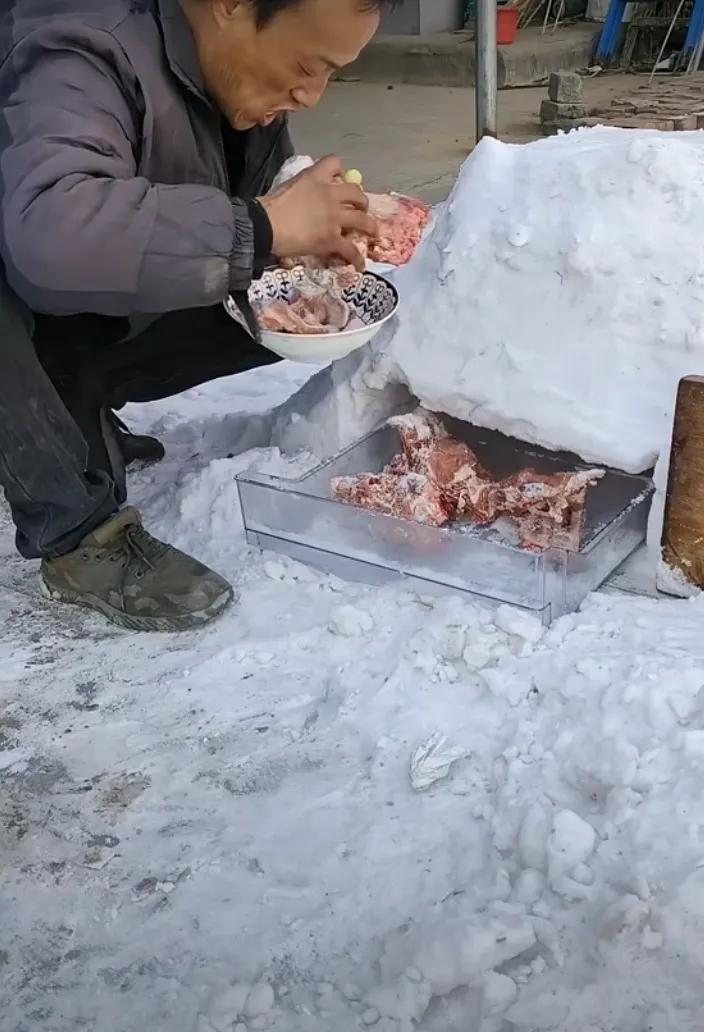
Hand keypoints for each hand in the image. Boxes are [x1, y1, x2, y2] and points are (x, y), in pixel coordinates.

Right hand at [259, 155, 376, 269]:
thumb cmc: (268, 207)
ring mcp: (334, 218)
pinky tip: (359, 265)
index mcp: (314, 178)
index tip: (339, 179)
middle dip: (361, 201)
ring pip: (362, 220)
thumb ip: (300, 188)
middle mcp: (329, 195)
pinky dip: (356, 259)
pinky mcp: (332, 239)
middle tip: (359, 208)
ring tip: (372, 232)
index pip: (333, 163)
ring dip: (370, 226)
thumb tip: (300, 198)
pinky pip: (350, 250)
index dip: (339, 171)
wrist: (265, 225)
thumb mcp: (286, 187)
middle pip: (356, 193)